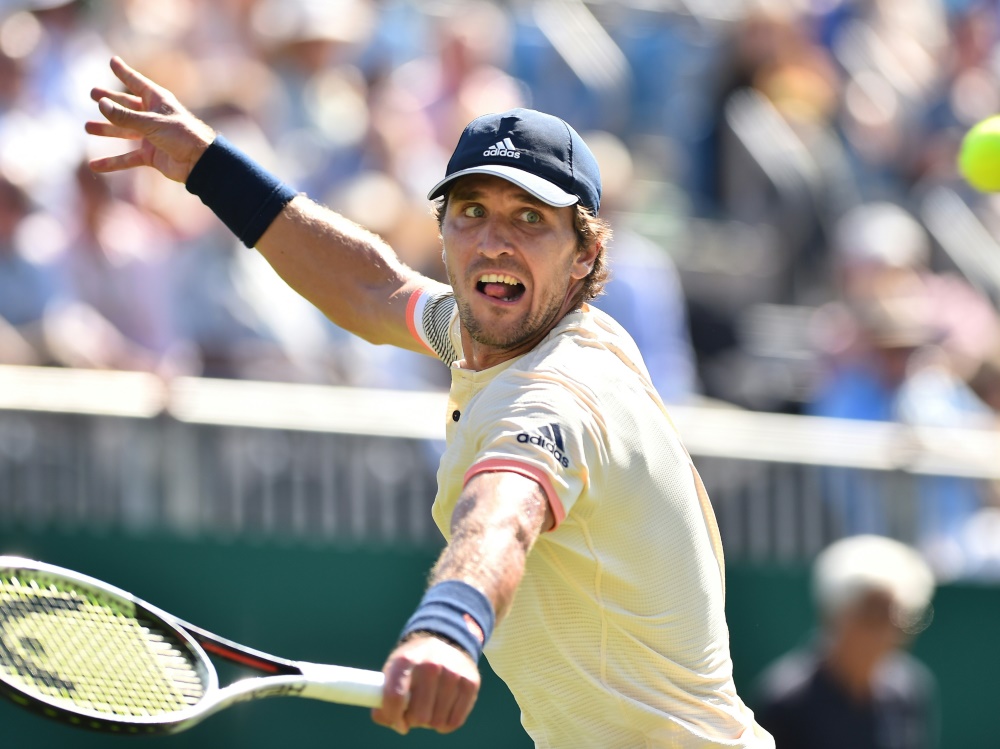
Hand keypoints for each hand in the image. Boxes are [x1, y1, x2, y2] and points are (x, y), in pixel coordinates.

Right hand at [85, 56, 215, 182]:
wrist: (200, 162)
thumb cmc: (182, 136)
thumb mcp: (151, 123)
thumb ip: (125, 116)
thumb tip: (101, 104)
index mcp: (158, 101)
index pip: (137, 83)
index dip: (124, 73)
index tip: (112, 61)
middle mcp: (153, 117)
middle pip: (127, 106)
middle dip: (110, 100)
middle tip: (93, 93)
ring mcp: (151, 137)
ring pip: (124, 131)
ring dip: (107, 129)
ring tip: (88, 126)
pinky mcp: (151, 155)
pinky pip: (127, 158)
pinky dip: (112, 162)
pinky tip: (95, 165)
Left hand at [371, 634, 480, 734]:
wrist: (447, 641)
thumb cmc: (414, 664)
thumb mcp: (394, 671)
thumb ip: (384, 699)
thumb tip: (395, 724)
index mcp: (405, 660)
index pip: (395, 697)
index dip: (393, 716)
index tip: (398, 720)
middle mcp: (430, 664)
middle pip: (418, 716)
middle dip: (414, 719)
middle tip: (415, 709)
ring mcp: (452, 673)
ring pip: (437, 722)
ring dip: (431, 721)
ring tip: (430, 705)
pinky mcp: (470, 682)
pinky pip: (455, 721)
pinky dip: (446, 723)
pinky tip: (443, 708)